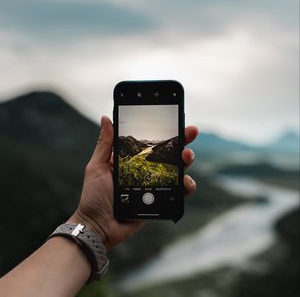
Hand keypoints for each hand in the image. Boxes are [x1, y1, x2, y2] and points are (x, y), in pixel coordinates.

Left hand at [68, 116, 197, 250]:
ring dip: (186, 162)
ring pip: (177, 171)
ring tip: (187, 157)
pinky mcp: (159, 201)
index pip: (152, 143)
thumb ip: (104, 144)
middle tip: (191, 132)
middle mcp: (146, 171)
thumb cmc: (94, 196)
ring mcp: (154, 186)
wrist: (98, 226)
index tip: (176, 122)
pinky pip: (177, 193)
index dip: (165, 132)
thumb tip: (106, 119)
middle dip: (183, 142)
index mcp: (132, 161)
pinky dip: (186, 188)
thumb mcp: (97, 166)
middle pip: (169, 154)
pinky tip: (186, 184)